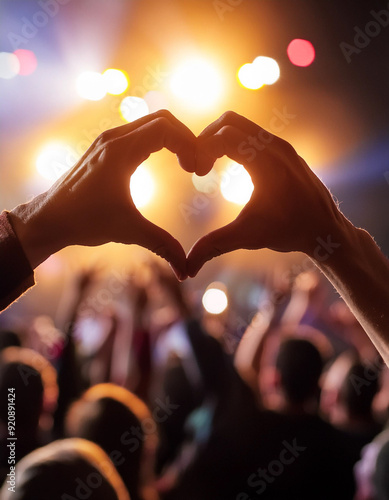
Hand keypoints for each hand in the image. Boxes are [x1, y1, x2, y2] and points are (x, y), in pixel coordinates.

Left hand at [10, 110, 195, 279]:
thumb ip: (162, 246)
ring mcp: (108, 140)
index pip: (166, 128)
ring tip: (186, 165)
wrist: (48, 219)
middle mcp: (114, 138)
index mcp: (120, 151)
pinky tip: (166, 163)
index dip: (190, 144)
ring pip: (151, 123)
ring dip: (173, 139)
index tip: (198, 170)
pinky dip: (159, 141)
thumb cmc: (84, 222)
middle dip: (186, 139)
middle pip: (163, 120)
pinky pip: (140, 132)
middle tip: (196, 167)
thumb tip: (186, 272)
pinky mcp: (105, 147)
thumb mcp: (128, 232)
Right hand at [187, 111, 349, 276]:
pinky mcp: (285, 150)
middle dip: (207, 138)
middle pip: (229, 121)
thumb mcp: (248, 237)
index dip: (201, 149)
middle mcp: (275, 147)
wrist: (325, 230)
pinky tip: (229, 165)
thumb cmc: (289, 232)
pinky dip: (235, 141)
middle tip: (198, 164)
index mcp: (266, 162)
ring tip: (209, 164)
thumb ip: (214, 246)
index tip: (195, 172)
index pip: (223, 135)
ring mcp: (282, 146)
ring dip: (220, 138)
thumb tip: (187, 269)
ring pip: (242, 124)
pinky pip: (253, 133)